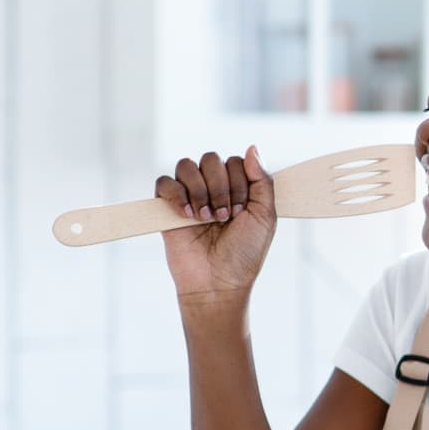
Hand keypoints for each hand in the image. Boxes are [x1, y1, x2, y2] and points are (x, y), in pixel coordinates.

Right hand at [159, 148, 275, 303]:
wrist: (218, 282)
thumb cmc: (244, 253)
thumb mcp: (265, 216)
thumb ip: (262, 181)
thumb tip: (252, 147)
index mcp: (237, 187)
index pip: (235, 161)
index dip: (239, 183)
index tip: (241, 211)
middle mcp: (212, 187)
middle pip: (211, 159)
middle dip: (221, 187)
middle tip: (225, 216)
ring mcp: (189, 196)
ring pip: (186, 165)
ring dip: (200, 191)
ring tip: (206, 218)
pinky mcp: (166, 208)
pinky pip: (164, 182)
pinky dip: (176, 195)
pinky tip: (188, 216)